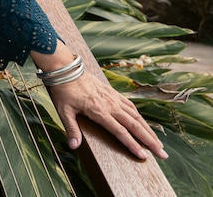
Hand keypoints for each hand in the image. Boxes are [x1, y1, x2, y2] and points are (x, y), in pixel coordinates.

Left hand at [47, 71, 167, 159]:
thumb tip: (74, 146)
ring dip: (148, 130)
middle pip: (135, 125)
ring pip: (136, 116)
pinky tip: (144, 124)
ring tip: (158, 143)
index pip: (120, 132)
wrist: (67, 70)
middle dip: (150, 141)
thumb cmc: (64, 91)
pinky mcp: (113, 93)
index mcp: (99, 111)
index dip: (132, 145)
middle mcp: (111, 105)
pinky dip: (140, 117)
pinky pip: (130, 106)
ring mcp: (114, 98)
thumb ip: (71, 129)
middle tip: (162, 154)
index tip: (144, 156)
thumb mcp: (64, 111)